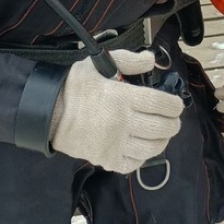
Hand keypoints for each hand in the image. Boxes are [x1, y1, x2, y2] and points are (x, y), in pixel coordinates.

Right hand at [48, 50, 183, 173]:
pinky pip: (135, 163)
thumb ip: (127, 60)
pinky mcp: (108, 159)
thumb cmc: (74, 87)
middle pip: (162, 127)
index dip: (174, 105)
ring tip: (161, 134)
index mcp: (121, 98)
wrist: (48, 113)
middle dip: (173, 123)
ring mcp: (116, 144)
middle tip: (172, 119)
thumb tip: (152, 60)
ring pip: (152, 147)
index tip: (175, 104)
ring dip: (162, 140)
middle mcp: (122, 123)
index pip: (161, 104)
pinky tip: (141, 147)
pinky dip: (143, 156)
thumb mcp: (96, 64)